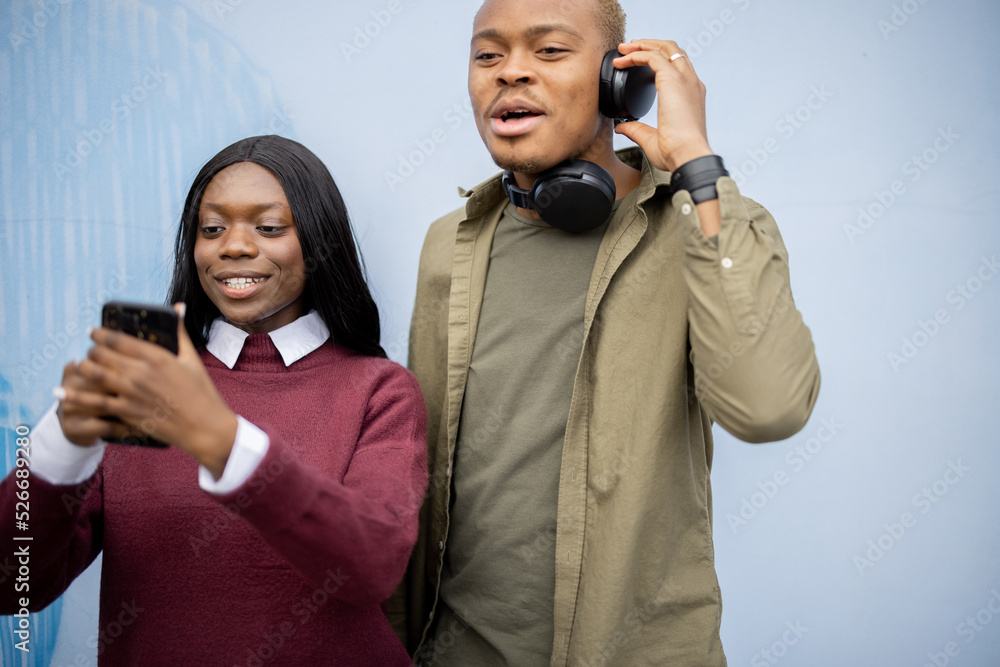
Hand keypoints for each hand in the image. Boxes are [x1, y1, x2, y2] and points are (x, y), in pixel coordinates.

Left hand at [64, 304, 237, 476]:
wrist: (204, 426)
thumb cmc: (202, 392)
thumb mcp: (192, 359)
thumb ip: (180, 332)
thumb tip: (178, 308)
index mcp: (156, 356)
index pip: (117, 339)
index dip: (100, 334)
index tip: (93, 332)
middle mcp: (140, 373)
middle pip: (102, 354)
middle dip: (93, 350)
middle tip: (92, 351)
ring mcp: (131, 393)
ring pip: (95, 374)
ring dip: (84, 367)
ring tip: (80, 365)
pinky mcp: (127, 412)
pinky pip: (95, 402)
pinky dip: (76, 396)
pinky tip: (61, 392)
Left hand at [612, 40, 713, 171]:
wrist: (687, 155)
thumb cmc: (676, 152)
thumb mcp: (651, 139)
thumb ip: (637, 129)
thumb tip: (621, 126)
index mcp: (690, 95)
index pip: (678, 66)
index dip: (658, 59)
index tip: (639, 60)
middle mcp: (690, 83)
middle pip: (673, 50)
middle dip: (649, 45)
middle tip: (628, 48)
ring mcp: (684, 79)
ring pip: (664, 48)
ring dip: (642, 45)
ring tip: (623, 48)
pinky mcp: (673, 80)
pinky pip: (653, 57)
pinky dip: (637, 55)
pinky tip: (623, 60)